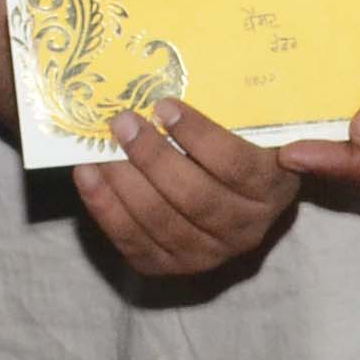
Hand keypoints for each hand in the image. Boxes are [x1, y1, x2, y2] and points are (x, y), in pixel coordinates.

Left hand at [73, 96, 299, 278]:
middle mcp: (246, 229)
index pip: (234, 164)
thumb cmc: (238, 149)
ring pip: (161, 221)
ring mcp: (209, 254)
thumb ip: (238, 112)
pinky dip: (105, 207)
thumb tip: (179, 93)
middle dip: (152, 157)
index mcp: (271, 188)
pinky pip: (133, 241)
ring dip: (123, 182)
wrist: (233, 201)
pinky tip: (87, 175)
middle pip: (194, 196)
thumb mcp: (251, 128)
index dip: (197, 135)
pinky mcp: (172, 266)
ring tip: (101, 149)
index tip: (164, 106)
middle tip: (123, 122)